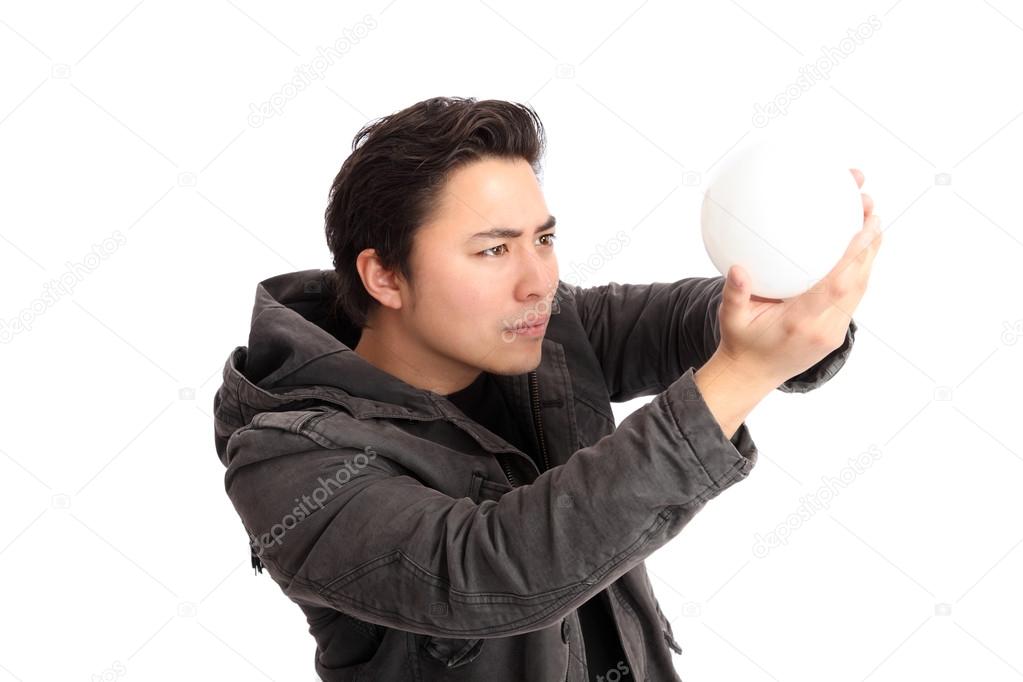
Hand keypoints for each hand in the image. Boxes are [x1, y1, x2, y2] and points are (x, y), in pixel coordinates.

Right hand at [713, 168, 881, 385]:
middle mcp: (823, 328)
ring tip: (871, 223)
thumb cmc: (740, 343)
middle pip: (858, 283)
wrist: (751, 376)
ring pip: (860, 289)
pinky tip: (856, 249)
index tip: (866, 225)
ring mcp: (833, 332)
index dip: (855, 254)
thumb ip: (734, 294)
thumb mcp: (730, 319)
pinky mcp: (836, 332)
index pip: (836, 285)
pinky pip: (853, 297)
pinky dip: (858, 271)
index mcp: (800, 322)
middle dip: (869, 245)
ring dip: (868, 256)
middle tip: (871, 211)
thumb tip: (737, 267)